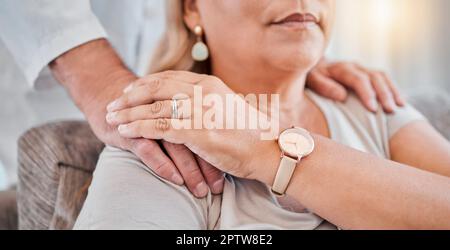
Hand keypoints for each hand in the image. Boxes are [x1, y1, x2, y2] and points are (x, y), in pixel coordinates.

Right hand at [51, 40, 222, 197]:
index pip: (206, 128)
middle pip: (194, 136)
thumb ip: (190, 118)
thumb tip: (215, 140)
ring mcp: (150, 117)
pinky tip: (174, 178)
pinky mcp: (131, 128)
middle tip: (216, 187)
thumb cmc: (145, 106)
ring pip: (175, 144)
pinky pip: (149, 147)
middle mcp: (170, 108)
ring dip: (189, 169)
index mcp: (184, 101)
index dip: (218, 150)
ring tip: (200, 190)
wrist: (107, 93)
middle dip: (207, 164)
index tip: (229, 173)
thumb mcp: (170, 107)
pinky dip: (163, 164)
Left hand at [106, 71, 272, 179]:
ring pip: (153, 108)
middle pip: (156, 88)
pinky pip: (159, 127)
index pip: (168, 78)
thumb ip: (205, 100)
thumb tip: (186, 101)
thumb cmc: (247, 132)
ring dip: (128, 113)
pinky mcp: (197, 132)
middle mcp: (202, 92)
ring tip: (111, 119)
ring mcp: (200, 111)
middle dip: (130, 96)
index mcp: (208, 84)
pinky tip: (125, 132)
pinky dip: (138, 129)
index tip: (129, 91)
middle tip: (114, 104)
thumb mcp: (225, 106)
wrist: (266, 149)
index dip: (144, 84)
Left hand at [307, 59, 404, 112]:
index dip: (367, 93)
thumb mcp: (312, 80)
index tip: (373, 109)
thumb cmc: (311, 77)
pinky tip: (400, 102)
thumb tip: (342, 96)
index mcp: (340, 68)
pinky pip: (384, 79)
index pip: (358, 79)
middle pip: (374, 77)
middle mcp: (354, 66)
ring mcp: (362, 68)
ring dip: (392, 92)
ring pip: (382, 77)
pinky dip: (393, 90)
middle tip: (390, 111)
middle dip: (384, 94)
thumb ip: (324, 86)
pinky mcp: (367, 73)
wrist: (312, 65)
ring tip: (399, 108)